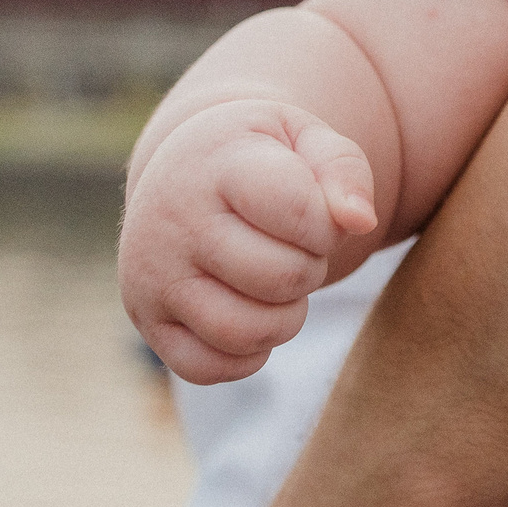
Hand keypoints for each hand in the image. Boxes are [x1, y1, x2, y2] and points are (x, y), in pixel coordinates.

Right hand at [119, 98, 379, 383]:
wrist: (183, 171)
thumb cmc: (259, 157)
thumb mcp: (304, 137)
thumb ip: (343, 169)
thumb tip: (361, 221)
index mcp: (218, 163)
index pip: (301, 213)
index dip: (328, 225)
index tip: (315, 212)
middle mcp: (174, 219)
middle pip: (281, 278)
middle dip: (310, 269)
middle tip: (297, 248)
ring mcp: (152, 274)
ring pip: (243, 332)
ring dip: (285, 318)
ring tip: (280, 284)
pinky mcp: (146, 319)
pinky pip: (206, 369)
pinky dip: (245, 356)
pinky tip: (251, 313)